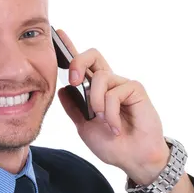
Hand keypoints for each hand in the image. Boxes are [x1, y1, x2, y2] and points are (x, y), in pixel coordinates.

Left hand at [55, 29, 169, 182]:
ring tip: (104, 122)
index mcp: (95, 91)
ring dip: (97, 103)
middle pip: (92, 56)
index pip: (82, 66)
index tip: (57, 33)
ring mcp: (122, 85)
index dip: (69, 49)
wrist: (133, 159)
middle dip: (78, 62)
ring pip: (100, 78)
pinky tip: (116, 127)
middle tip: (74, 81)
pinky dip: (111, 113)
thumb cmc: (113, 145)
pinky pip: (115, 92)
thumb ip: (73, 109)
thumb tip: (61, 89)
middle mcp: (109, 84)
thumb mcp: (84, 127)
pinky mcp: (135, 89)